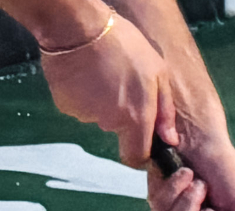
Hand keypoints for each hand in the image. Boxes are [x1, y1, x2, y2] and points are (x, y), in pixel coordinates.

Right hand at [38, 14, 176, 166]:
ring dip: (101, 100)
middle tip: (122, 83)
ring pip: (97, 115)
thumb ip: (165, 111)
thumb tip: (169, 140)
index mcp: (135, 119)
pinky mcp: (64, 104)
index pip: (136, 158)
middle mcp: (108, 123)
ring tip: (104, 72)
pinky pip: (78, 105)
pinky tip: (86, 72)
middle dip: (121, 114)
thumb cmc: (124, 46)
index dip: (140, 152)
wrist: (78, 27)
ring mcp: (84, 115)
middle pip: (116, 130)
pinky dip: (82, 93)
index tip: (141, 138)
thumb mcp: (158, 73)